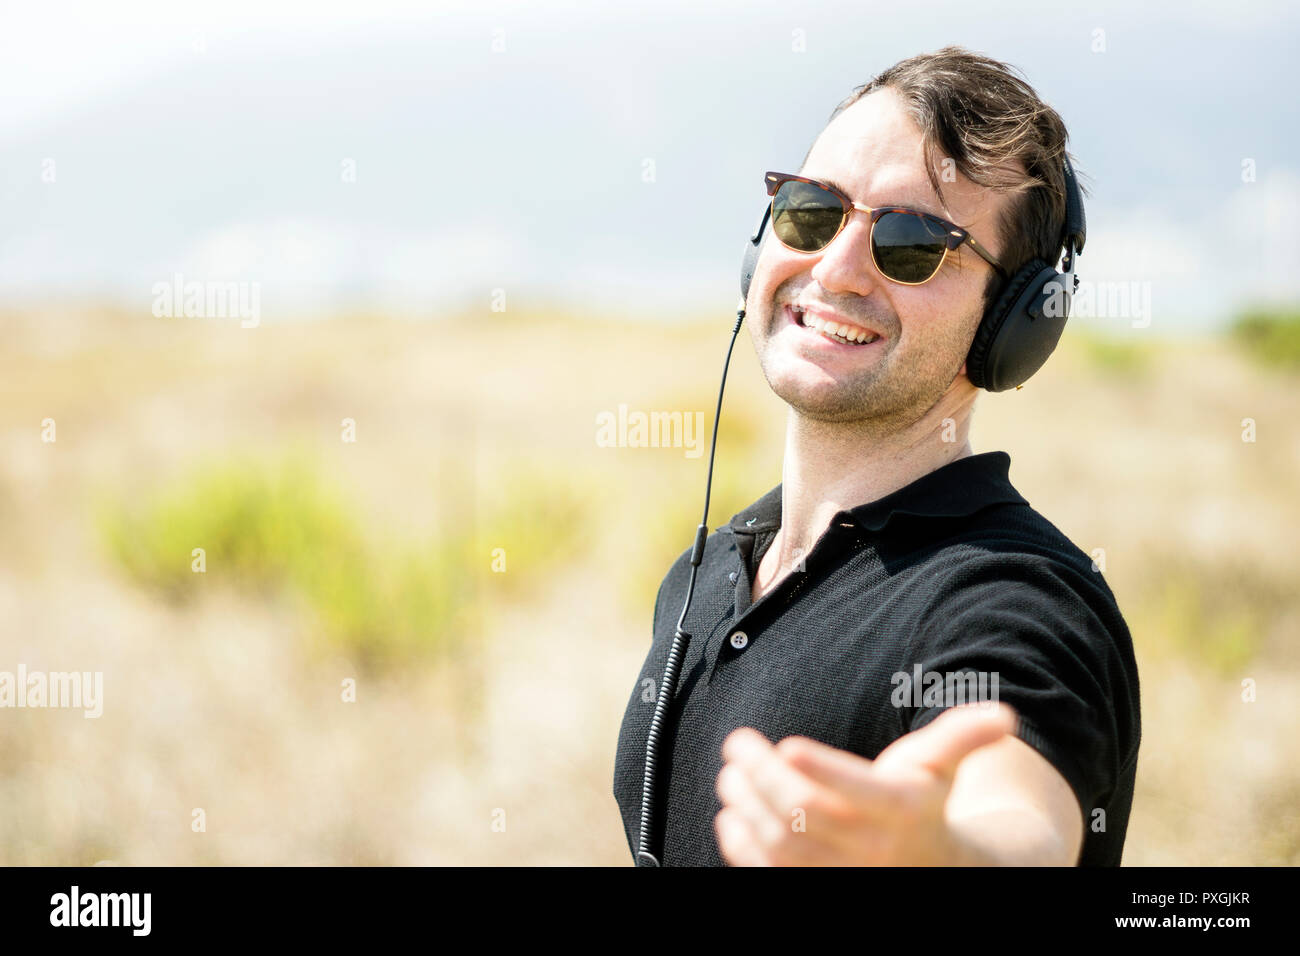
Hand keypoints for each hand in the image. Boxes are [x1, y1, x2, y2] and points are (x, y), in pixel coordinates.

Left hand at [714, 702, 1017, 865]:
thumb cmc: (926, 806)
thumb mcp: (943, 767)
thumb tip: (1004, 716)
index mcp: (903, 810)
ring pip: (784, 846)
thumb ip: (962, 736)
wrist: (934, 870)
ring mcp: (844, 876)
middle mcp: (873, 850)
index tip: (787, 745)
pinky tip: (732, 818)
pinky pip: (772, 876)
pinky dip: (744, 850)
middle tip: (738, 747)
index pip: (860, 792)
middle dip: (764, 778)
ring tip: (731, 775)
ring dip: (748, 808)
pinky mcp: (816, 890)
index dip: (823, 769)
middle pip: (807, 814)